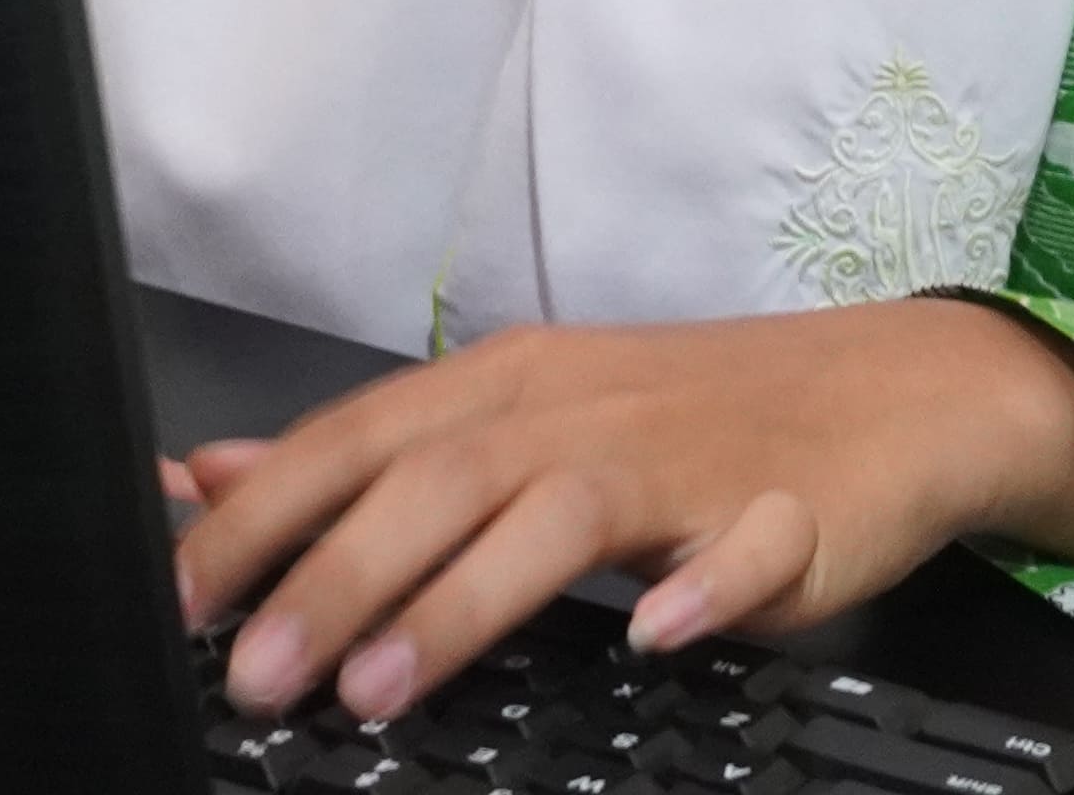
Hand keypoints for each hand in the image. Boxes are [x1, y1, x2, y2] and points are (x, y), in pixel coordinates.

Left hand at [168, 299, 1073, 723]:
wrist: (890, 390)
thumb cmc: (686, 419)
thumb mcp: (514, 421)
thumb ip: (368, 459)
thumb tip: (213, 476)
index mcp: (504, 388)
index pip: (357, 440)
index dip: (266, 515)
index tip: (183, 592)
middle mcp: (576, 410)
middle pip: (436, 481)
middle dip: (335, 576)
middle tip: (258, 670)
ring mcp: (681, 458)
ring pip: (556, 516)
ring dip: (462, 601)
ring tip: (381, 685)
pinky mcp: (784, 511)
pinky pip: (739, 551)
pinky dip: (698, 590)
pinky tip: (656, 634)